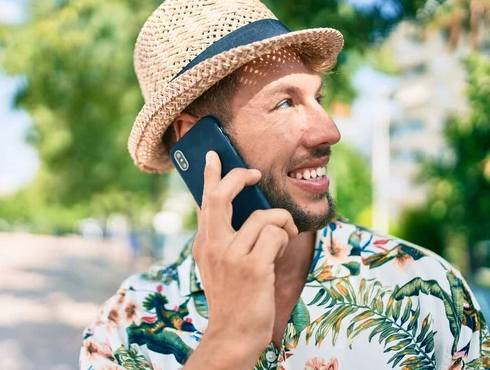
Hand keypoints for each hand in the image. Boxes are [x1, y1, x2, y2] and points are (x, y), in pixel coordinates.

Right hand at [189, 151, 297, 366]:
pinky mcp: (252, 267)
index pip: (205, 202)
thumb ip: (223, 238)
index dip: (209, 176)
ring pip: (263, 216)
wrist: (233, 333)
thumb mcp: (218, 266)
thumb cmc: (233, 297)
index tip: (213, 156)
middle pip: (221, 196)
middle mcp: (213, 246)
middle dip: (239, 177)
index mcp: (204, 244)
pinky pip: (276, 234)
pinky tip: (280, 253)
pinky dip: (284, 239)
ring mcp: (231, 256)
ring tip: (282, 237)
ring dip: (281, 222)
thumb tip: (244, 210)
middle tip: (254, 173)